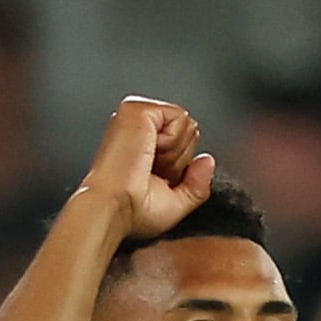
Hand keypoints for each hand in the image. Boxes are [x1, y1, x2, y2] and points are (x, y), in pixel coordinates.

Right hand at [80, 98, 213, 239]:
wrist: (112, 208)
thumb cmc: (130, 212)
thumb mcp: (175, 204)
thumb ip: (197, 185)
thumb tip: (207, 161)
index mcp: (144, 147)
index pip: (184, 144)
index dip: (179, 168)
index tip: (156, 181)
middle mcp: (140, 129)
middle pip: (189, 131)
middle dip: (179, 159)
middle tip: (152, 172)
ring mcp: (138, 116)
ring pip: (187, 124)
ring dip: (174, 153)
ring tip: (148, 163)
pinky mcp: (138, 108)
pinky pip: (180, 118)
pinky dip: (172, 141)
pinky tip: (149, 151)